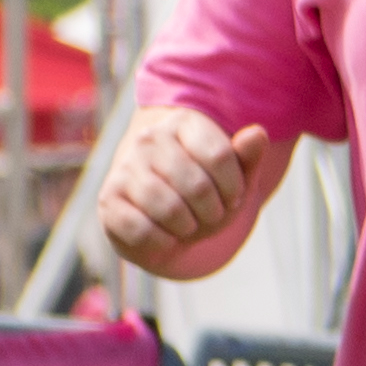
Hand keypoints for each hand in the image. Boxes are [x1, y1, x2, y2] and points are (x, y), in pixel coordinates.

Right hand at [95, 104, 277, 276]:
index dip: (234, 188)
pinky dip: (162, 242)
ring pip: (169, 209)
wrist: (161, 216)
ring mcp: (125, 167)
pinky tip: (166, 236)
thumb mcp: (233, 176)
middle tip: (211, 215)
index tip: (233, 197)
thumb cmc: (203, 192)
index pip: (221, 157)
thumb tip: (257, 133)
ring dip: (188, 228)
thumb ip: (248, 155)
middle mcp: (149, 139)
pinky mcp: (108, 199)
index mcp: (184, 123)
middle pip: (198, 186)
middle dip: (213, 212)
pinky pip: (141, 230)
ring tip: (189, 225)